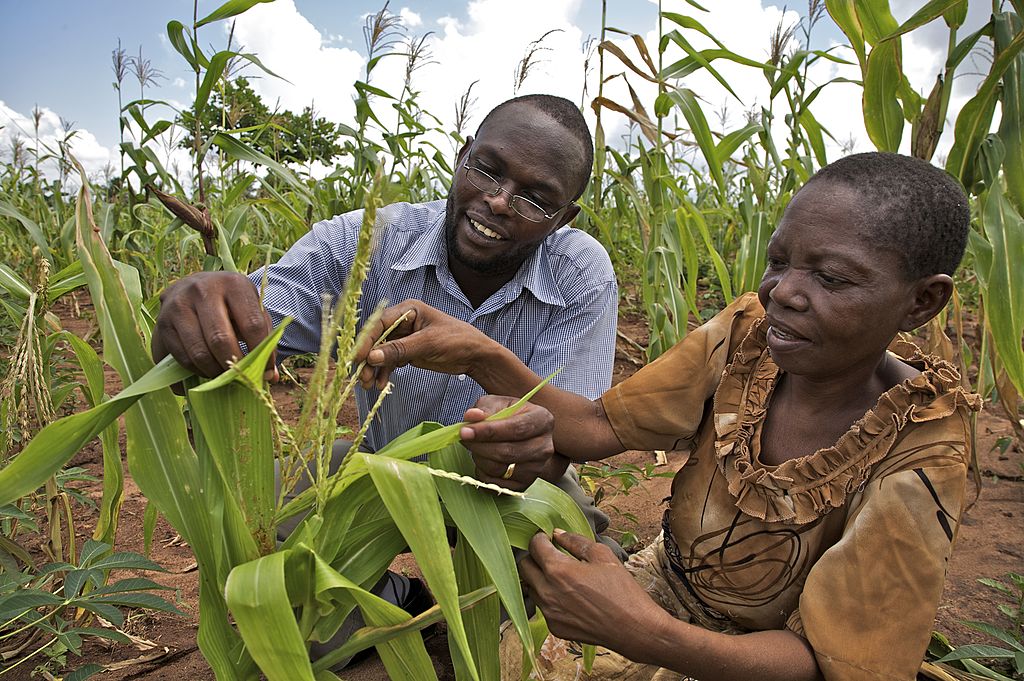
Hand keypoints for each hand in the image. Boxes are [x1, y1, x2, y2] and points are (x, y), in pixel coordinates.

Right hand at [152, 271, 276, 381]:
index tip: (266, 372)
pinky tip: (207, 369)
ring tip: (225, 374)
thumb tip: (271, 376)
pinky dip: (198, 371)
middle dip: (234, 365)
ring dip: (215, 372)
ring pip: (199, 352)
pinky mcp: (162, 323)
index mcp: (233, 284)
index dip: (261, 353)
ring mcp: (178, 305)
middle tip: (241, 376)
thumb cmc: (231, 303)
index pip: (252, 325)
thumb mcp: (251, 310)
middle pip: (221, 340)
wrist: (194, 286)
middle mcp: (202, 290)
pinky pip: (182, 358)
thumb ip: (264, 339)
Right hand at [356, 300, 491, 389]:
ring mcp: (404, 337)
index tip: (358, 357)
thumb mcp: (428, 344)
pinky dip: (384, 373)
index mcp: (408, 310)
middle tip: (362, 377)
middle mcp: (403, 322)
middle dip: (368, 358)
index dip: (366, 340)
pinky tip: (381, 384)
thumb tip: (373, 357)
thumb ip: (400, 349)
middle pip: (377, 339)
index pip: (379, 323)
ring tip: (369, 385)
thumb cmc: (457, 340)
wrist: (476, 356)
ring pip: (381, 352)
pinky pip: (390, 361)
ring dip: (374, 368)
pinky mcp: (408, 352)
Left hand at [458, 395, 562, 491]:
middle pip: (508, 452)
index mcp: (542, 420)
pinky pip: (496, 484)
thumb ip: (484, 408)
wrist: (519, 435)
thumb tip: (472, 416)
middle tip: (464, 438)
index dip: (488, 431)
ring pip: (500, 469)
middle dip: (480, 446)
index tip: (465, 431)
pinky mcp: (525, 484)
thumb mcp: (497, 404)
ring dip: (480, 458)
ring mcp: (537, 468)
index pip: (516, 429)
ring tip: (475, 447)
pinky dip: (482, 473)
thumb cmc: (508, 416)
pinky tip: (482, 460)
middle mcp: (545, 447)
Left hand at [519, 530, 668, 653]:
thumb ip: (575, 541)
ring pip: (531, 588)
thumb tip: (557, 534)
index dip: (540, 537)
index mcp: (558, 570)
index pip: (534, 546)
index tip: (547, 537)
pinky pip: (543, 607)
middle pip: (524, 567)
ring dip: (539, 578)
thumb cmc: (621, 589)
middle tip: (549, 555)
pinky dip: (549, 598)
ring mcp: (549, 612)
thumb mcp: (602, 555)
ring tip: (560, 577)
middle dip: (534, 557)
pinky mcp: (554, 627)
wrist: (633, 628)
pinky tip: (569, 597)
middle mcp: (547, 592)